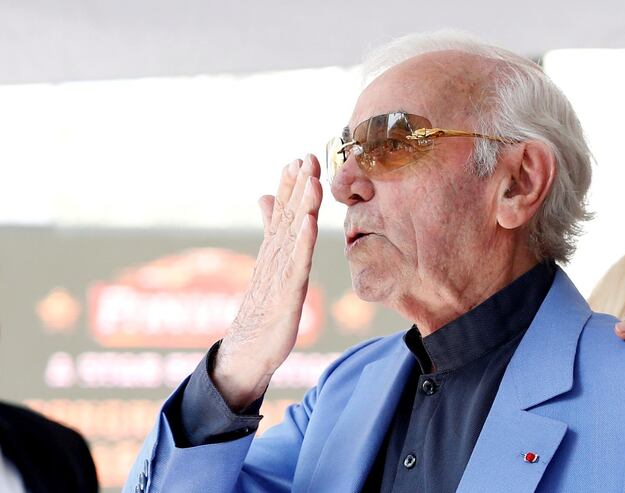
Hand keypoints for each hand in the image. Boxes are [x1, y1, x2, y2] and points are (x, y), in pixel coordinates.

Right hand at [213, 155, 322, 409]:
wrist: (247, 350)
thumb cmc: (261, 308)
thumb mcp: (270, 264)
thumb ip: (271, 230)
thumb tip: (266, 196)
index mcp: (275, 251)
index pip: (285, 212)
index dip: (292, 185)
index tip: (300, 158)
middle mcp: (275, 258)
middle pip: (288, 217)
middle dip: (297, 186)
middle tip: (306, 157)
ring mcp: (279, 275)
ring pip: (292, 236)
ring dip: (300, 206)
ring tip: (310, 180)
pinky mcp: (286, 295)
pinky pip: (296, 266)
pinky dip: (302, 243)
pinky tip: (308, 223)